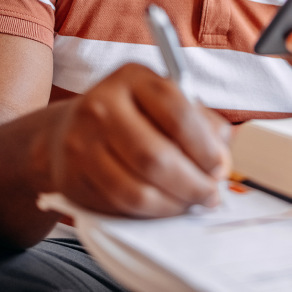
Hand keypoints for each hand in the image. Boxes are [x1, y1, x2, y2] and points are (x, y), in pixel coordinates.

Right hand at [46, 64, 231, 217]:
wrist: (70, 129)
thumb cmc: (132, 115)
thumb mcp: (166, 102)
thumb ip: (202, 124)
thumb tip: (221, 161)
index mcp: (133, 78)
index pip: (176, 114)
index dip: (204, 148)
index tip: (219, 166)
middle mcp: (102, 106)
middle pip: (155, 158)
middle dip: (192, 184)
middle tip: (210, 194)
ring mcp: (82, 143)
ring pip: (137, 190)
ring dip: (173, 204)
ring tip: (190, 203)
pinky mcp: (73, 177)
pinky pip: (119, 206)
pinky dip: (150, 213)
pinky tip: (164, 206)